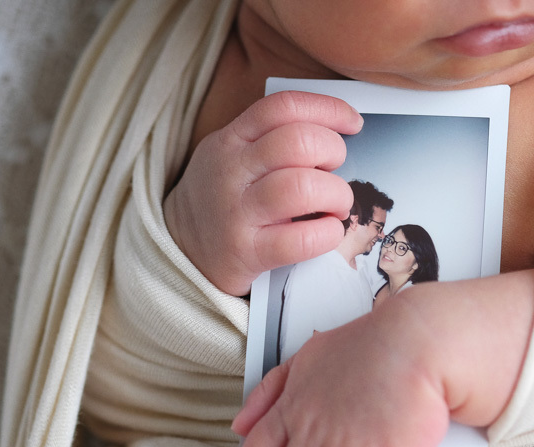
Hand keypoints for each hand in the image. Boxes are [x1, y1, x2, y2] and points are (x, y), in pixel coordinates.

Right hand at [164, 91, 362, 295]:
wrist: (180, 249)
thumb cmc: (223, 198)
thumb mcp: (232, 154)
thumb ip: (271, 138)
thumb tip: (336, 131)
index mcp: (232, 139)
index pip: (283, 106)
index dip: (328, 109)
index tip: (353, 123)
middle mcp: (232, 171)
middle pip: (298, 142)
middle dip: (333, 153)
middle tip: (334, 172)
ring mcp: (238, 213)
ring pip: (302, 188)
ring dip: (336, 195)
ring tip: (336, 206)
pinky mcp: (247, 253)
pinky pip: (300, 240)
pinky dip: (327, 235)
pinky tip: (327, 232)